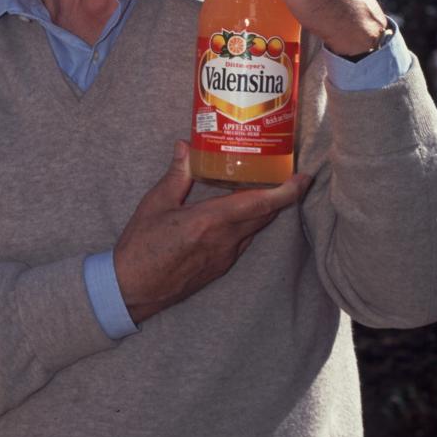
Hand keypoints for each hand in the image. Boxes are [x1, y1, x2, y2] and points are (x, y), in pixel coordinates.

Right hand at [114, 141, 310, 323]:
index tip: (303, 177)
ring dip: (266, 209)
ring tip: (268, 186)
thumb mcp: (155, 204)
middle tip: (287, 172)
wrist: (132, 290)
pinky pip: (244, 240)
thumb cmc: (141, 246)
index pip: (259, 204)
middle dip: (281, 195)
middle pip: (264, 215)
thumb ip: (177, 175)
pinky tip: (241, 211)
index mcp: (210, 222)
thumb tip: (186, 146)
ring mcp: (224, 257)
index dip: (286, 191)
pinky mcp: (219, 267)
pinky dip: (250, 222)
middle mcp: (224, 241)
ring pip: (256, 229)